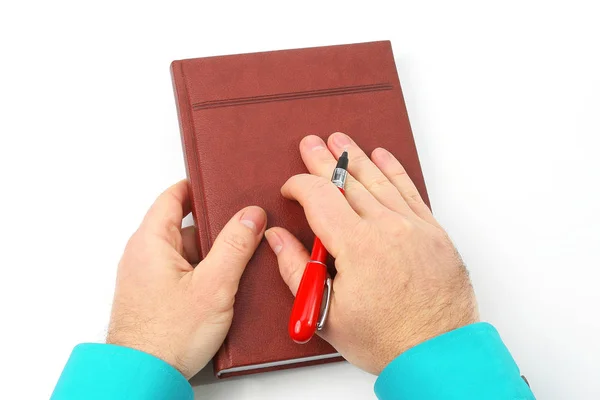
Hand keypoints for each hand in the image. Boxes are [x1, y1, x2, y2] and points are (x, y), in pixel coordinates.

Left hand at [107, 180, 265, 378]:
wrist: (142, 376)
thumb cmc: (166, 336)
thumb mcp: (214, 285)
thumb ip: (234, 245)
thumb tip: (251, 215)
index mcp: (151, 241)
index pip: (172, 196)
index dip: (197, 188)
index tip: (220, 187)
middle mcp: (142, 254)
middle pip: (181, 225)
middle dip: (212, 228)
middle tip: (240, 232)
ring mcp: (145, 276)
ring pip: (182, 251)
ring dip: (207, 255)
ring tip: (232, 267)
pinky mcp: (150, 295)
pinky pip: (178, 271)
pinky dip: (198, 273)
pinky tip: (217, 288)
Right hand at [265, 132, 477, 373]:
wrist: (438, 353)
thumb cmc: (385, 339)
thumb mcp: (325, 312)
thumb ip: (296, 269)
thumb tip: (277, 237)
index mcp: (358, 246)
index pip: (320, 197)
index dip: (299, 186)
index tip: (290, 189)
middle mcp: (387, 228)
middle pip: (348, 182)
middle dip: (324, 161)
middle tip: (311, 143)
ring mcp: (414, 227)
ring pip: (379, 181)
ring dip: (356, 158)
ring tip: (341, 139)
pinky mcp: (433, 232)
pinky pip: (410, 191)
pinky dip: (395, 171)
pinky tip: (383, 157)